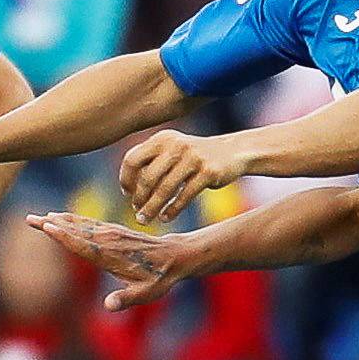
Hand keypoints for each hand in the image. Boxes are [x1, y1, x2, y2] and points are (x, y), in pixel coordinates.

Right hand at [29, 211, 197, 308]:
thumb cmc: (159, 278)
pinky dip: (72, 219)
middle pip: (75, 230)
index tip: (46, 226)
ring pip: (80, 224)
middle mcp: (109, 241)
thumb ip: (125, 299)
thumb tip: (108, 306)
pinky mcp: (113, 230)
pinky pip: (88, 223)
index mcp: (111, 256)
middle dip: (52, 224)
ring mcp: (111, 233)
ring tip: (38, 217)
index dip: (63, 235)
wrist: (175, 256)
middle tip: (29, 219)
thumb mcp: (146, 293)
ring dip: (59, 220)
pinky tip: (62, 217)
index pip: (82, 244)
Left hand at [120, 130, 248, 223]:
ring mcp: (193, 157)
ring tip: (145, 220)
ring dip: (152, 208)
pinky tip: (165, 218)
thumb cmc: (194, 157)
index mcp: (162, 139)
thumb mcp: (172, 151)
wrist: (232, 152)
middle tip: (137, 212)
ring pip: (165, 189)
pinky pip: (184, 195)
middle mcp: (176, 145)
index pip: (133, 159)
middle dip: (139, 198)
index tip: (128, 194)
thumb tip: (129, 190)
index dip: (126, 179)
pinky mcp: (208, 172)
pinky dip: (172, 210)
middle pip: (147, 177)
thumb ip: (152, 163)